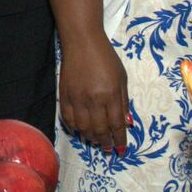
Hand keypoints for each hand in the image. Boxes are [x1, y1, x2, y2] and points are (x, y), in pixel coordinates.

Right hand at [57, 31, 131, 154]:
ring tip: (96, 141)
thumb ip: (123, 101)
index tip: (121, 149)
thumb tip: (126, 123)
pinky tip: (80, 130)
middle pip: (100, 130)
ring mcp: (77, 99)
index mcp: (111, 94)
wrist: (82, 42)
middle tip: (109, 149)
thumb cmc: (106, 57)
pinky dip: (75, 128)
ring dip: (91, 138)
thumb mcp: (121, 78)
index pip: (116, 125)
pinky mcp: (65, 96)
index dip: (119, 139)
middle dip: (106, 143)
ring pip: (83, 128)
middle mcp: (94, 99)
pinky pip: (69, 119)